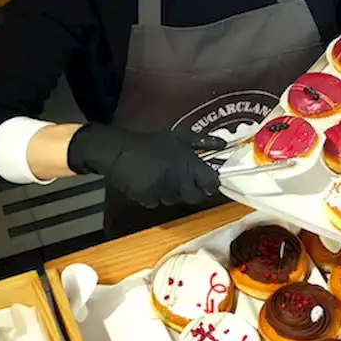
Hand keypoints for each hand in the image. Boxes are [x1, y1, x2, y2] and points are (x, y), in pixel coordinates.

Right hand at [67, 124, 222, 207]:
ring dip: (174, 193)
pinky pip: (159, 203)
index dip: (211, 183)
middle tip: (185, 181)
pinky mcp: (148, 200)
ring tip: (163, 177)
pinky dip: (157, 196)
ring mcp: (163, 192)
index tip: (208, 180)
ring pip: (177, 200)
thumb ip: (202, 142)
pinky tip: (150, 182)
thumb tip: (224, 144)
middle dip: (194, 191)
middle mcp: (179, 180)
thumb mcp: (178, 137)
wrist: (117, 150)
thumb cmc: (150, 142)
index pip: (211, 183)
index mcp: (188, 164)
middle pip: (196, 197)